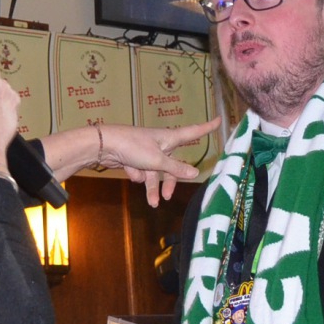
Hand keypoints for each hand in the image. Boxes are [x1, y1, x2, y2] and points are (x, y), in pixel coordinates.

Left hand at [39, 118, 219, 206]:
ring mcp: (146, 151)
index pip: (193, 132)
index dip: (206, 128)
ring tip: (152, 203)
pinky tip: (128, 170)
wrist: (104, 145)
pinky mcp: (134, 157)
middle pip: (171, 164)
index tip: (219, 120)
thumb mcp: (157, 161)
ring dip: (152, 186)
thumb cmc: (133, 147)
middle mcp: (159, 144)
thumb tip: (196, 172)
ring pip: (154, 172)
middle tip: (166, 197)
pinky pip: (141, 170)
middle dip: (169, 181)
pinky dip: (136, 173)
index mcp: (168, 138)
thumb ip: (175, 168)